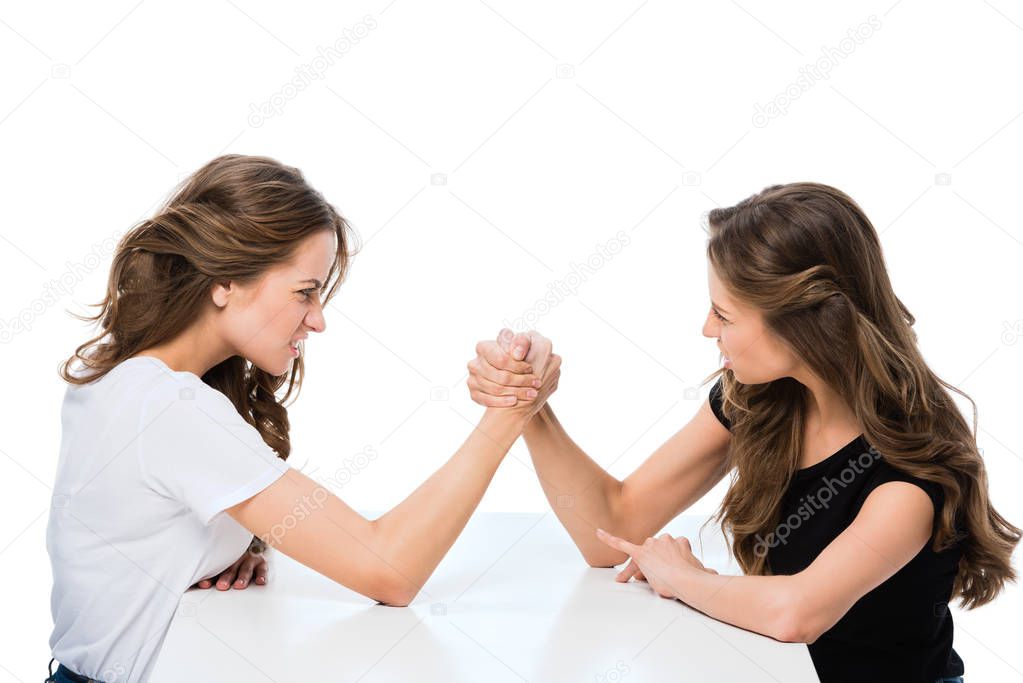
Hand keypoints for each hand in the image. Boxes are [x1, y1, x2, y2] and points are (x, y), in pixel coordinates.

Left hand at [191, 546, 267, 590]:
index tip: (204, 585)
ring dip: (242, 577)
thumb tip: (190, 587)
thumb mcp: (218, 564)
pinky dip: (262, 575)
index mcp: (222, 561)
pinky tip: (260, 581)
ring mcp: (248, 560)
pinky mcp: (260, 563)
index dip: (209, 577)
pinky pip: (262, 569)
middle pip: (230, 569)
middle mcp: (235, 560)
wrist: (250, 545)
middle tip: (222, 586)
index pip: (215, 569)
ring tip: (239, 585)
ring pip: (245, 569)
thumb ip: (209, 574)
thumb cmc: (230, 560)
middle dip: (226, 577)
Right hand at [467, 329, 558, 413]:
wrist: (515, 372)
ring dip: (516, 392)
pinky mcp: (474, 393)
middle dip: (521, 381)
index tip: (531, 369)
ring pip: (495, 389)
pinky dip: (502, 401)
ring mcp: (472, 379)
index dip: (517, 366)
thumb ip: (522, 341)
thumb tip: (517, 354)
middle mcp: (475, 363)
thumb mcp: (524, 342)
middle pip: (499, 376)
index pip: (501, 359)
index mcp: (483, 347)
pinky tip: (515, 400)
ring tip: (532, 393)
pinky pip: (486, 400)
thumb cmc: (520, 354)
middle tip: (536, 384)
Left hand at [595, 529, 716, 598]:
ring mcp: (652, 545)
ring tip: (632, 581)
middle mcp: (664, 539)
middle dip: (651, 566)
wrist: (688, 582)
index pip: (669, 551)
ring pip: (641, 556)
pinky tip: (598, 532)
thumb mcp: (704, 572)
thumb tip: (714, 576)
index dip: (667, 564)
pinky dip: (608, 538)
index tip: (669, 573)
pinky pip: (621, 544)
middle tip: (651, 580)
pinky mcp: (640, 553)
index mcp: (680, 542)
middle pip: (652, 552)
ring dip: (638, 568)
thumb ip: (706, 572)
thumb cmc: (697, 580)